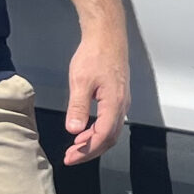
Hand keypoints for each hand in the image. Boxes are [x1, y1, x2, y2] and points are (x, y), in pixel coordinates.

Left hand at [60, 31, 128, 164]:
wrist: (107, 35)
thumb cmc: (95, 54)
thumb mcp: (81, 81)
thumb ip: (78, 107)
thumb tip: (74, 129)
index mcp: (114, 103)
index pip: (102, 137)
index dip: (86, 151)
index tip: (70, 157)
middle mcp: (122, 105)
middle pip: (110, 138)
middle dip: (91, 151)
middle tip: (72, 156)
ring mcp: (122, 100)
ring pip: (111, 131)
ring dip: (94, 142)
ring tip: (76, 146)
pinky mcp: (118, 95)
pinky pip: (111, 121)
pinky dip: (98, 131)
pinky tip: (85, 129)